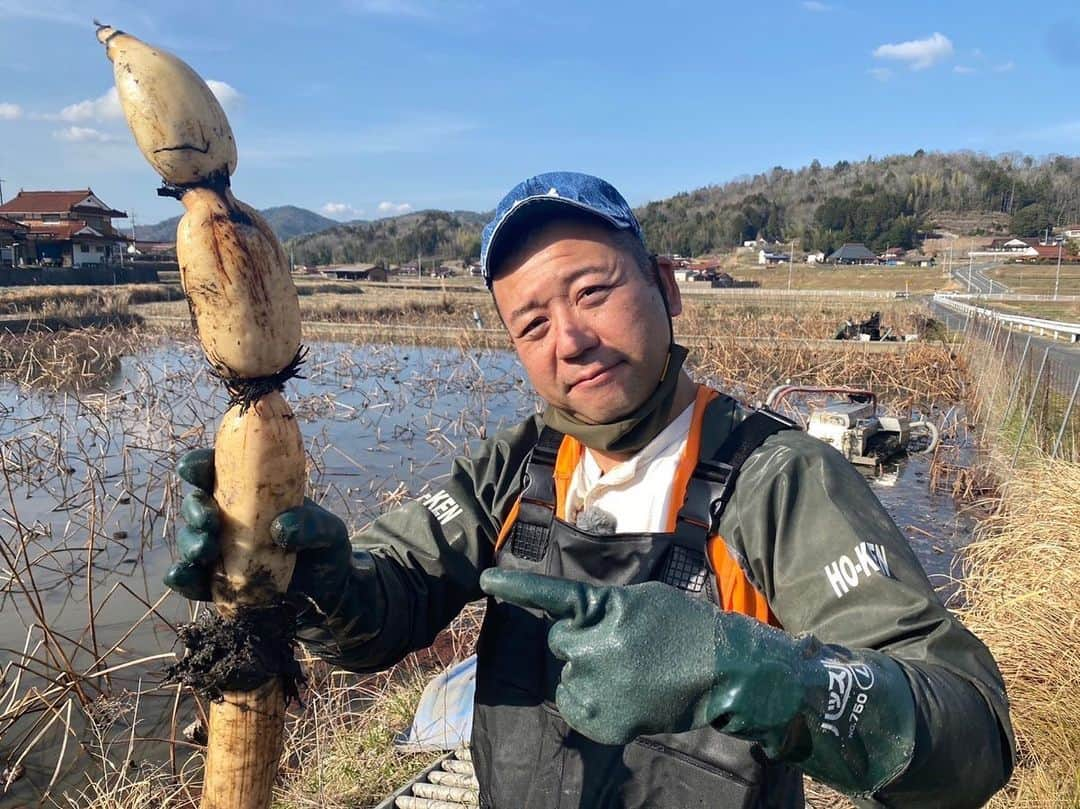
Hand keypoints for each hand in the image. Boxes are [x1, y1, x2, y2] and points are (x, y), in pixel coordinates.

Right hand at [166, 448, 369, 630]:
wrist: (329, 588)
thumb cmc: (324, 546)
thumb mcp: (329, 530)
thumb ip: (311, 525)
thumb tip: (280, 528)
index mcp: (251, 492)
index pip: (216, 471)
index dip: (198, 465)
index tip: (192, 468)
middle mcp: (229, 518)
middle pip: (197, 505)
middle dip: (196, 509)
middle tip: (209, 519)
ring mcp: (221, 551)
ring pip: (191, 540)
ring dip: (191, 543)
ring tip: (206, 549)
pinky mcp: (218, 583)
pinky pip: (192, 580)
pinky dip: (182, 578)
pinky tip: (181, 575)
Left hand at [480, 569, 914, 792]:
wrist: (723, 670)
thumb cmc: (684, 627)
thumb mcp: (643, 600)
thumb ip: (605, 607)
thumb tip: (575, 618)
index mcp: (606, 608)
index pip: (553, 596)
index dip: (516, 588)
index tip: (485, 581)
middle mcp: (598, 645)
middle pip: (561, 643)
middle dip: (580, 644)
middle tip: (619, 647)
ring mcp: (601, 685)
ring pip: (569, 679)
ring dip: (588, 676)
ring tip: (630, 674)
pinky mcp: (607, 720)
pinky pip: (579, 710)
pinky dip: (595, 706)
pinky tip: (627, 697)